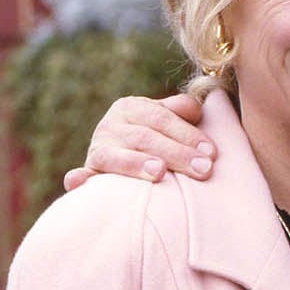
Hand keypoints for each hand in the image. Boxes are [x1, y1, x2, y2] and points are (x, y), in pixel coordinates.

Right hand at [63, 92, 213, 192]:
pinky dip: (79, 179)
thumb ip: (180, 112)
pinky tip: (78, 182)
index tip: (212, 153)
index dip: (188, 134)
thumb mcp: (165, 121)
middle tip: (203, 169)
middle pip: (145, 138)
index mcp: (131, 108)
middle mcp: (110, 125)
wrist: (121, 162)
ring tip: (160, 172)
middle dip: (177, 154)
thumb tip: (198, 111)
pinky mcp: (87, 174)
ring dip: (136, 163)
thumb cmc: (155, 142)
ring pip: (116, 156)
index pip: (162, 119)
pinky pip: (81, 176)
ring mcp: (96, 150)